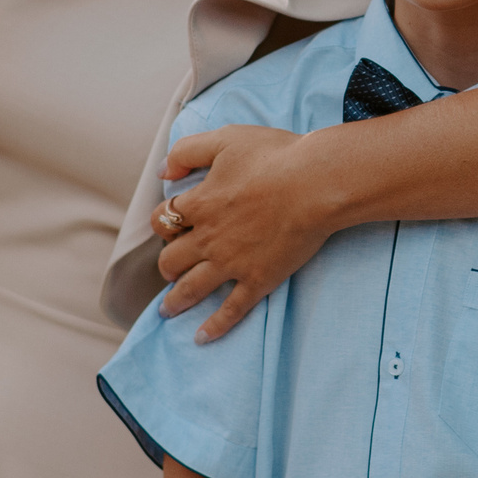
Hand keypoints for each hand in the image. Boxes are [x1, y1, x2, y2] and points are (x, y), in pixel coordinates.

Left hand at [155, 125, 339, 341]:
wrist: (316, 183)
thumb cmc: (274, 156)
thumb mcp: (224, 139)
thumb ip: (186, 152)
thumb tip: (161, 172)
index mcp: (199, 204)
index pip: (163, 220)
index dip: (163, 223)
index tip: (172, 226)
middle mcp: (208, 239)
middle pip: (171, 260)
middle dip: (167, 266)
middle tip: (170, 269)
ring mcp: (232, 263)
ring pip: (191, 288)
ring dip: (176, 301)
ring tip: (168, 311)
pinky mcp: (258, 280)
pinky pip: (230, 310)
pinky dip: (214, 326)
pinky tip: (202, 337)